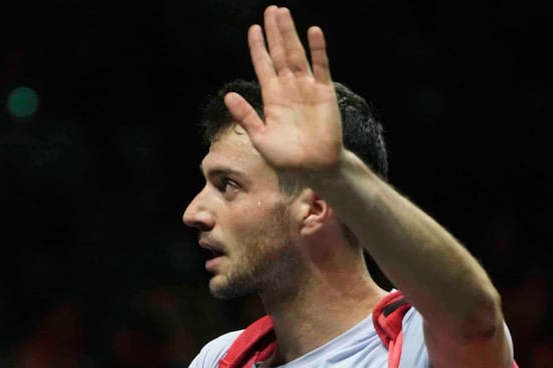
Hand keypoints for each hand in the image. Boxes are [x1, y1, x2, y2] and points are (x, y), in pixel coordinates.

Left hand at [225, 6, 342, 175]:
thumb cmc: (287, 158)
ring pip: (297, 55)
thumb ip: (246, 116)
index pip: (264, 65)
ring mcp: (307, 88)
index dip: (258, 47)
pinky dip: (318, 49)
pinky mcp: (325, 92)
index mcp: (272, 97)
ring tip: (283, 13)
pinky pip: (321, 66)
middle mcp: (289, 88)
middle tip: (270, 10)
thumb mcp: (260, 138)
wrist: (314, 168)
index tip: (253, 29)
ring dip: (290, 34)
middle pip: (280, 53)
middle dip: (274, 32)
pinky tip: (313, 32)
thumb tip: (228, 95)